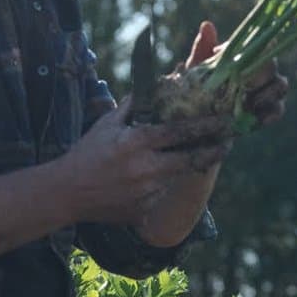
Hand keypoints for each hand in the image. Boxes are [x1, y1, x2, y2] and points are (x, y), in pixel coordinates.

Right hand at [55, 94, 231, 228]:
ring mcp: (145, 192)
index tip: (223, 120)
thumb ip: (132, 105)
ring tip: (199, 156)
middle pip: (190, 159)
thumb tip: (155, 85)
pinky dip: (163, 187)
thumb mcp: (107, 124)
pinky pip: (162, 196)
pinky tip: (157, 182)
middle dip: (213, 150)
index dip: (205, 125)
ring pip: (177, 177)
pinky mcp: (143, 211)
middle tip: (229, 142)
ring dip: (187, 167)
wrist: (67, 192)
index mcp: (136, 142)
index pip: (179, 131)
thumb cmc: (87, 153)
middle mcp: (144, 168)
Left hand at [181, 20, 287, 129]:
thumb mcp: (198, 68)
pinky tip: (260, 118)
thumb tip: (207, 25)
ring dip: (268, 94)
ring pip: (280, 86)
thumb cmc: (200, 85)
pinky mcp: (267, 113)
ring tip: (252, 102)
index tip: (241, 58)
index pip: (264, 47)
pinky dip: (271, 114)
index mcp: (249, 57)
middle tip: (244, 82)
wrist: (197, 114)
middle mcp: (262, 72)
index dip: (258, 50)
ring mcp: (268, 92)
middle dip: (261, 74)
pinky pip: (277, 110)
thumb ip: (203, 49)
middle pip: (273, 67)